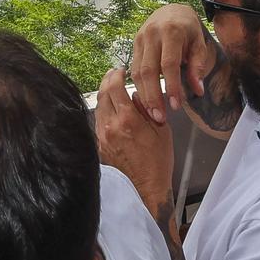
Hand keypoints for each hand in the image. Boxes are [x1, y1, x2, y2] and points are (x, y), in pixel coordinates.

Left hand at [95, 69, 174, 214]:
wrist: (147, 188)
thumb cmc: (157, 161)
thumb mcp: (161, 130)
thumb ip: (147, 108)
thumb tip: (135, 95)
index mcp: (128, 120)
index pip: (113, 87)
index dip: (115, 75)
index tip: (120, 71)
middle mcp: (111, 127)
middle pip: (102, 95)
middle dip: (107, 82)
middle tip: (114, 75)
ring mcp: (102, 138)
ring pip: (98, 108)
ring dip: (104, 97)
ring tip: (113, 92)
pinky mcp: (99, 147)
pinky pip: (98, 123)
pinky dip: (104, 113)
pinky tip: (112, 112)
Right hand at [128, 4, 216, 124]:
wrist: (172, 11)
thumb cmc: (188, 29)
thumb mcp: (199, 44)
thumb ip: (197, 67)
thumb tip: (197, 91)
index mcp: (171, 32)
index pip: (169, 64)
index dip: (171, 86)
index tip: (175, 105)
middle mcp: (152, 34)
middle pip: (148, 70)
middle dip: (153, 96)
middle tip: (159, 117)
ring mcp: (140, 39)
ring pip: (137, 72)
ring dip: (144, 95)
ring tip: (153, 113)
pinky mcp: (134, 44)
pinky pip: (133, 69)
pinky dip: (139, 87)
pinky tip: (146, 100)